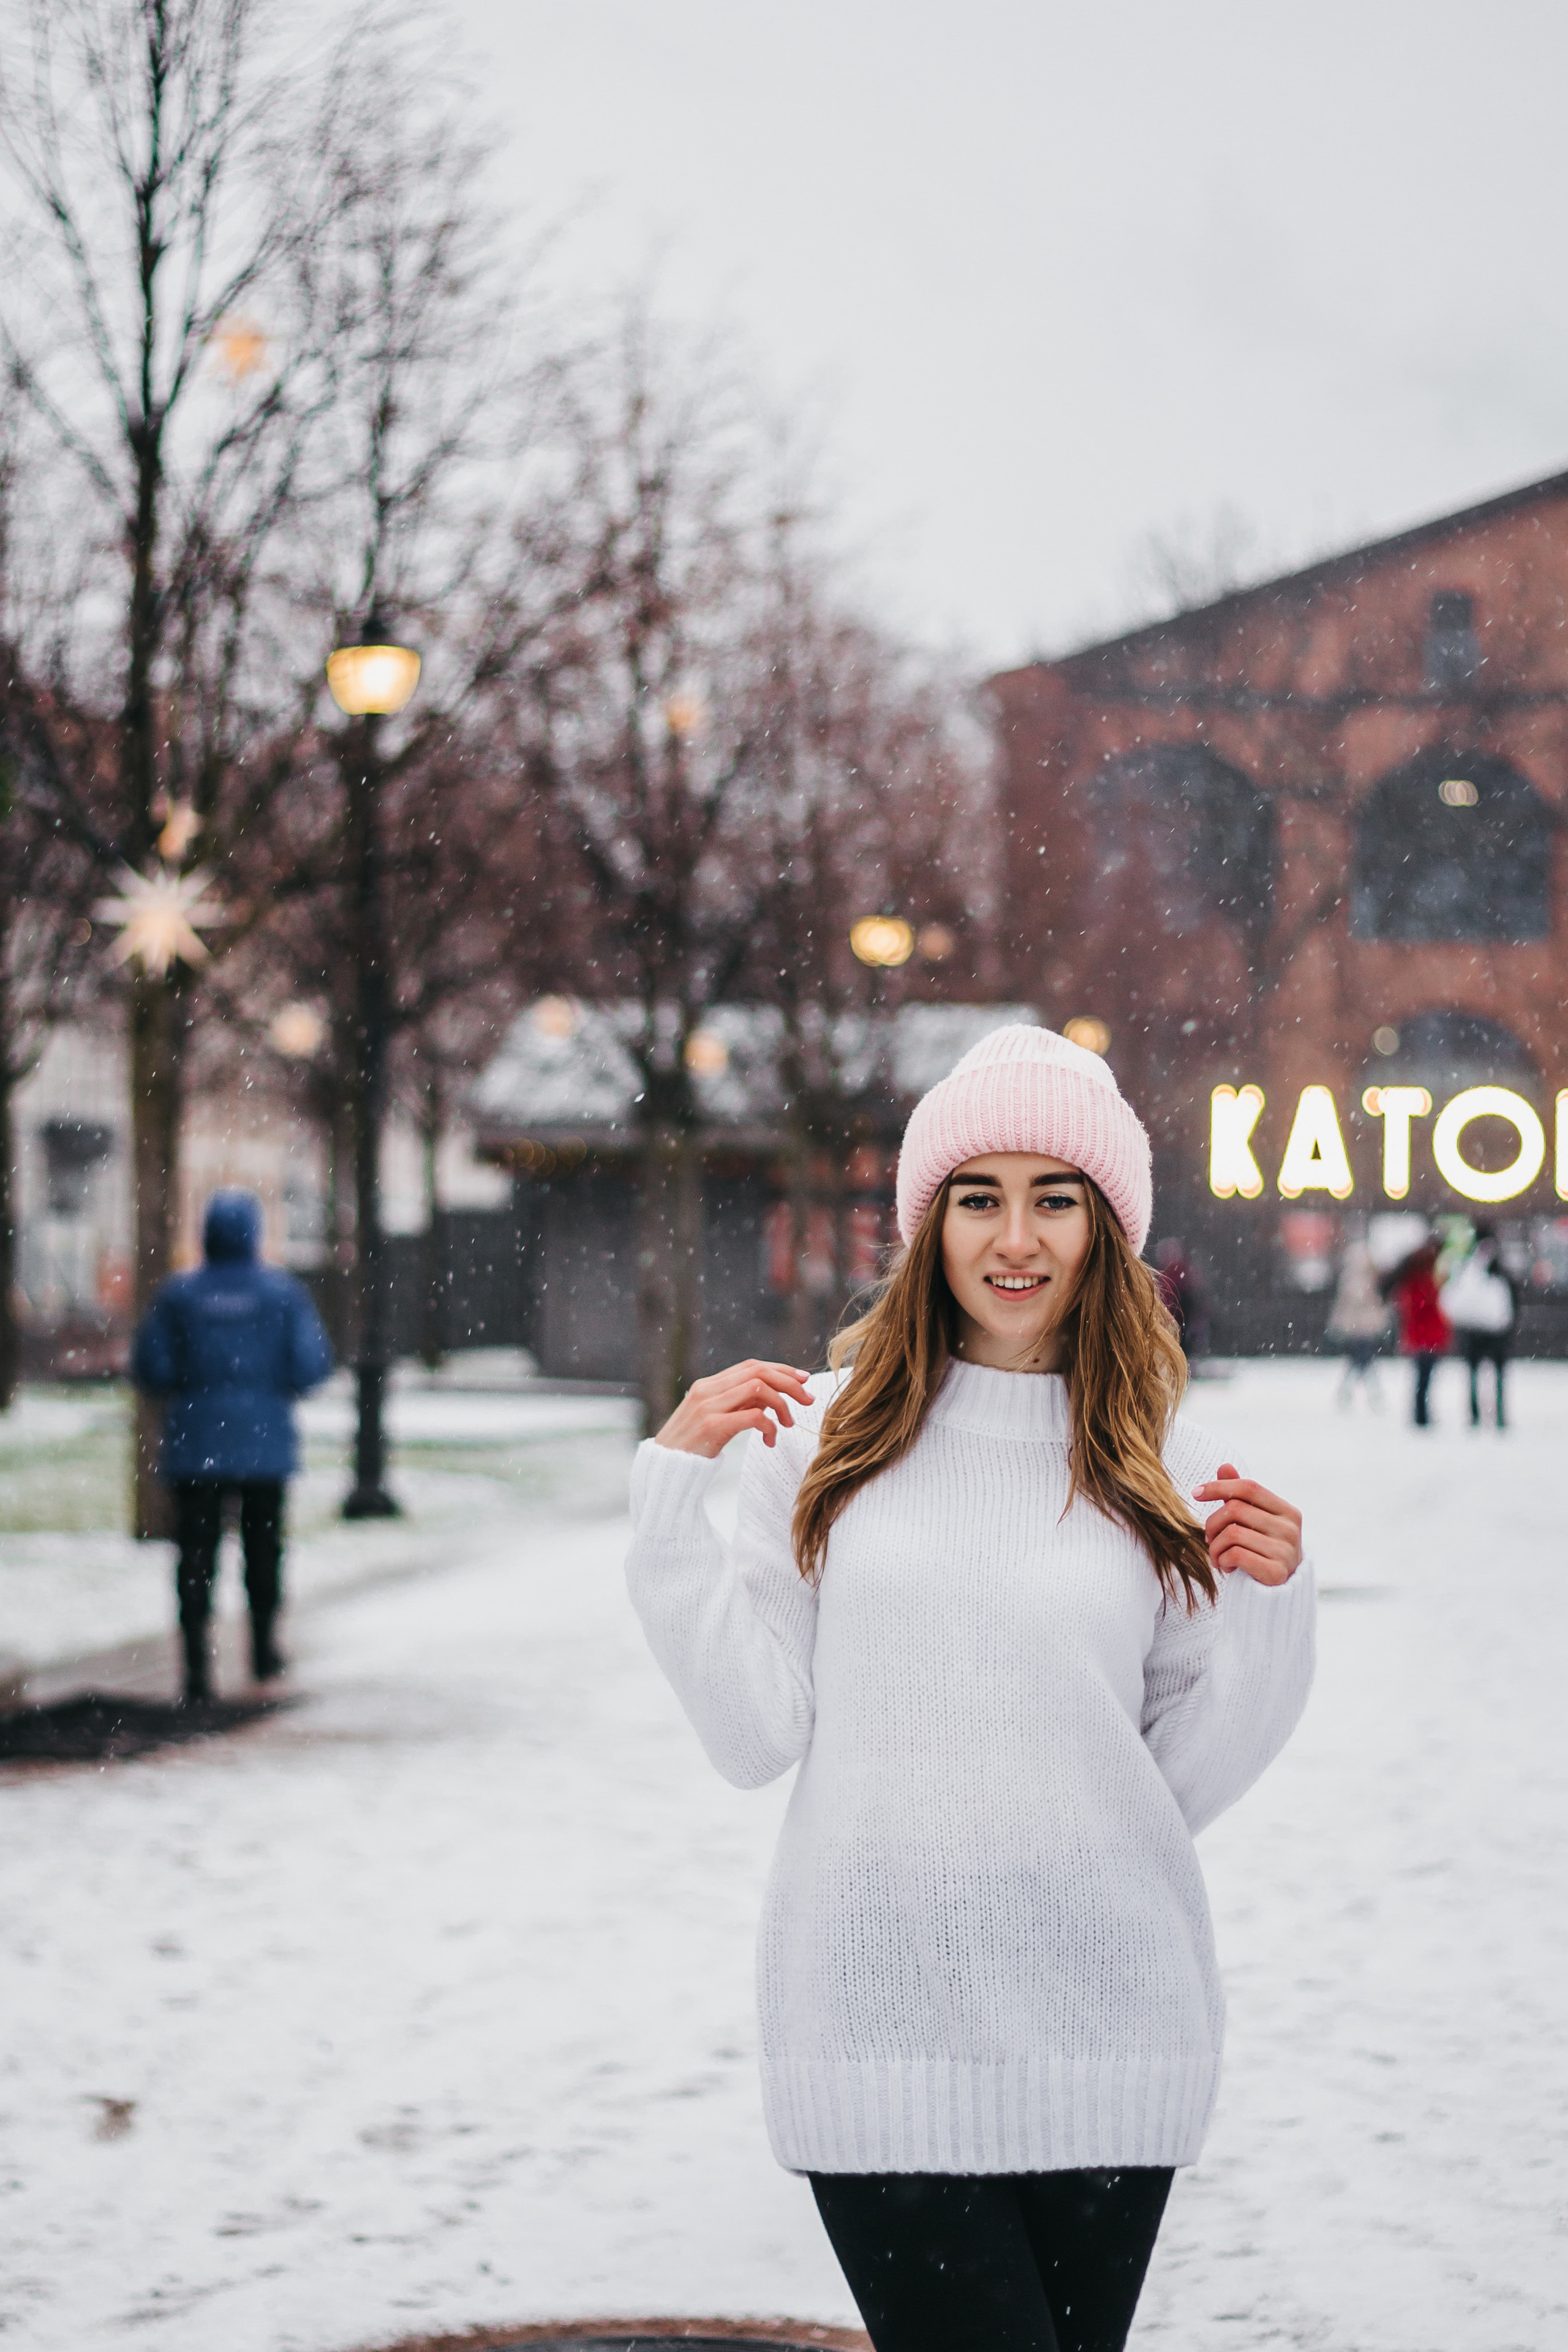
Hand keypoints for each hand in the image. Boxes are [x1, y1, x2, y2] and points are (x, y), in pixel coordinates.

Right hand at [654, 1359, 813, 1457]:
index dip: (780, 1369)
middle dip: (789, 1382)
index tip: (802, 1380)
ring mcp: (707, 1407)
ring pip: (758, 1389)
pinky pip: (753, 1416)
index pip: (751, 1365)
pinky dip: (769, 1425)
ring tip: (788, 1425)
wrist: (663, 1471)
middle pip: (758, 1371)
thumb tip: (772, 1398)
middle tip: (808, 1400)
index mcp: (708, 1385)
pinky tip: (770, 1440)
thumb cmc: (693, 1447)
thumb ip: (738, 1405)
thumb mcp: (716, 1419)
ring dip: (782, 1405)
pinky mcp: (711, 1426)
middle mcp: (707, 1390)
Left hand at [1192, 1463, 1302, 1586]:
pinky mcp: (1277, 1572)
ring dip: (1214, 1547)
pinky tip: (1227, 1567)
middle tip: (1208, 1538)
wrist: (1277, 1594)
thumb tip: (1225, 1466)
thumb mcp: (1253, 1521)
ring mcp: (1286, 1551)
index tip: (1195, 1492)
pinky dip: (1222, 1560)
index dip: (1219, 1486)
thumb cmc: (1261, 1551)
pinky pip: (1235, 1555)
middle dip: (1212, 1523)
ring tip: (1217, 1556)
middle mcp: (1290, 1528)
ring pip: (1232, 1533)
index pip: (1249, 1487)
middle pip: (1235, 1509)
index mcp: (1288, 1511)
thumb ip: (1240, 1496)